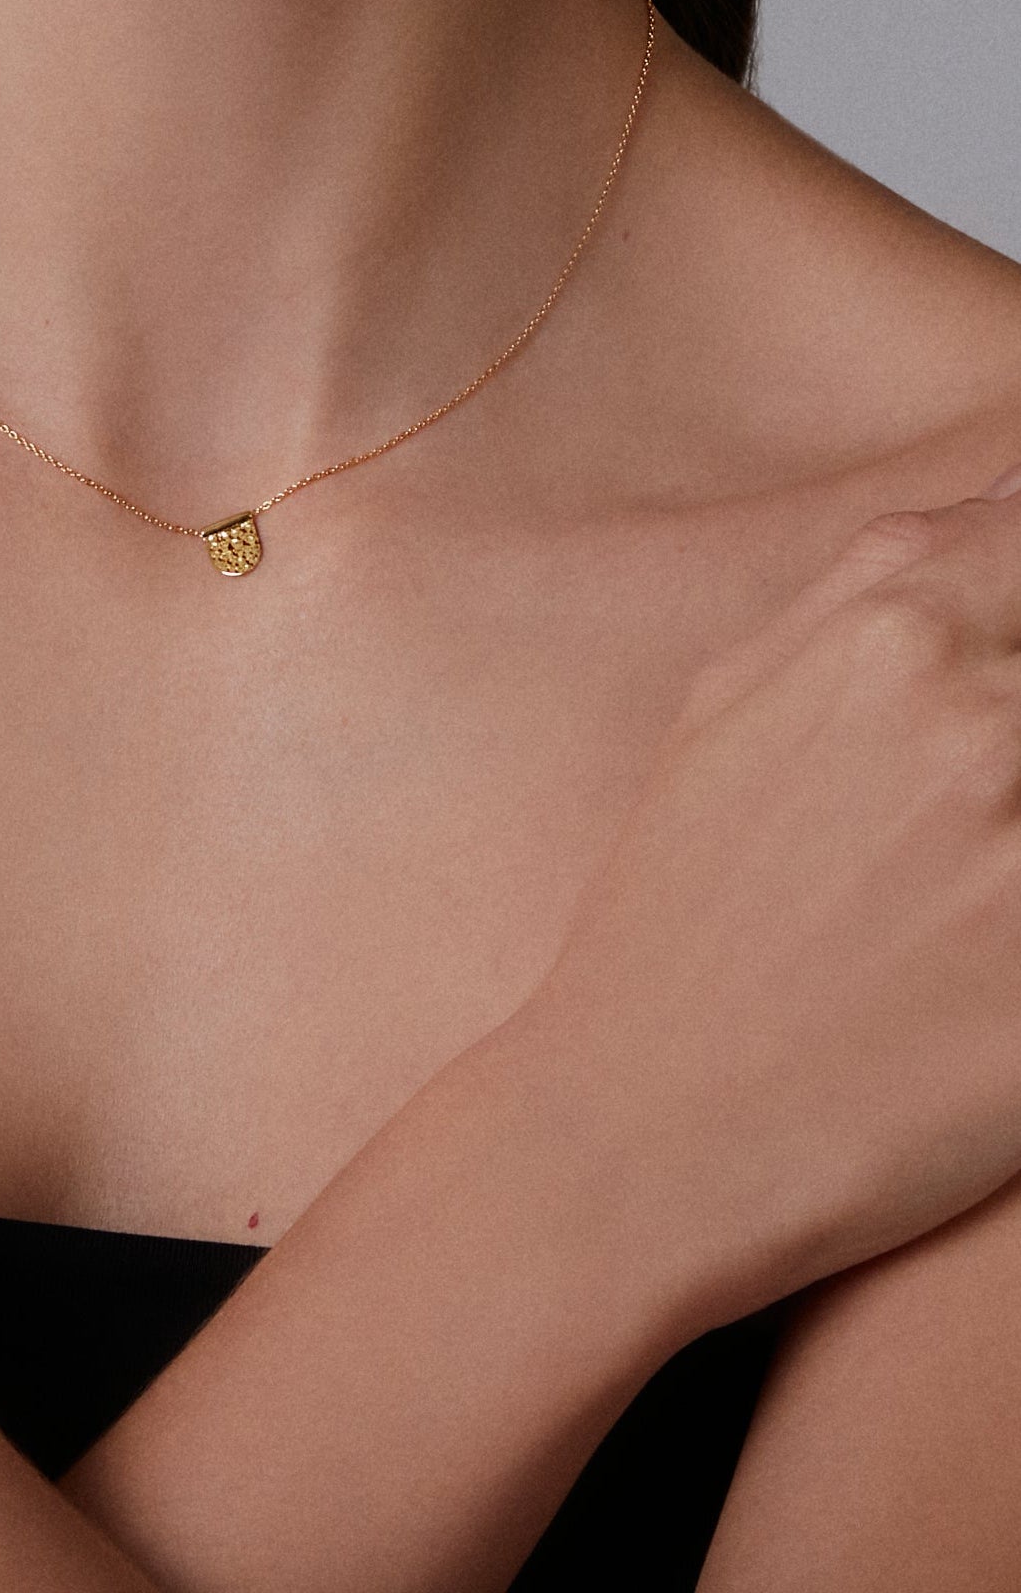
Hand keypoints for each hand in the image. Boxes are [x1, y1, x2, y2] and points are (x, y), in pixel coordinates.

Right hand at [527, 465, 1020, 1327]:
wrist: (655, 1123)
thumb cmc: (682, 915)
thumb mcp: (728, 707)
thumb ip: (866, 592)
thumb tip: (987, 516)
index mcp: (894, 626)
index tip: (1006, 666)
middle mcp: (985, 704)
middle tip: (985, 799)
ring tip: (976, 866)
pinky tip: (989, 936)